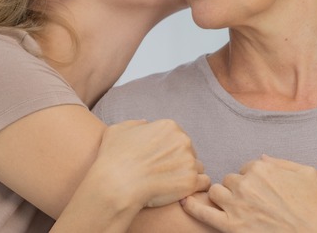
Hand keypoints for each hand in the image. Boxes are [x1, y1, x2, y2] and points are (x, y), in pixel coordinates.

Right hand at [92, 119, 209, 208]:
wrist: (116, 184)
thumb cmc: (114, 158)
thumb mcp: (118, 130)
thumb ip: (135, 124)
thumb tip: (146, 124)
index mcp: (169, 127)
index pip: (178, 137)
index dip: (168, 150)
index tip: (158, 161)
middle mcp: (183, 140)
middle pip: (189, 151)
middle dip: (179, 161)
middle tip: (163, 174)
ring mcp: (189, 161)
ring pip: (197, 167)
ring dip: (187, 174)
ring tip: (171, 184)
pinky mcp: (191, 181)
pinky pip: (203, 183)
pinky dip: (195, 188)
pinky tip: (182, 192)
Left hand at [181, 155, 316, 232]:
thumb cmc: (313, 205)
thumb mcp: (305, 172)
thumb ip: (281, 162)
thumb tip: (261, 158)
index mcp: (260, 168)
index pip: (245, 168)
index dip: (251, 180)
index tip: (260, 191)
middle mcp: (245, 183)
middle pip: (230, 180)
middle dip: (237, 189)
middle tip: (250, 202)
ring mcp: (236, 205)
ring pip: (216, 192)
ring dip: (222, 197)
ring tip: (233, 208)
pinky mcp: (230, 225)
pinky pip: (202, 212)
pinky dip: (192, 206)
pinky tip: (184, 202)